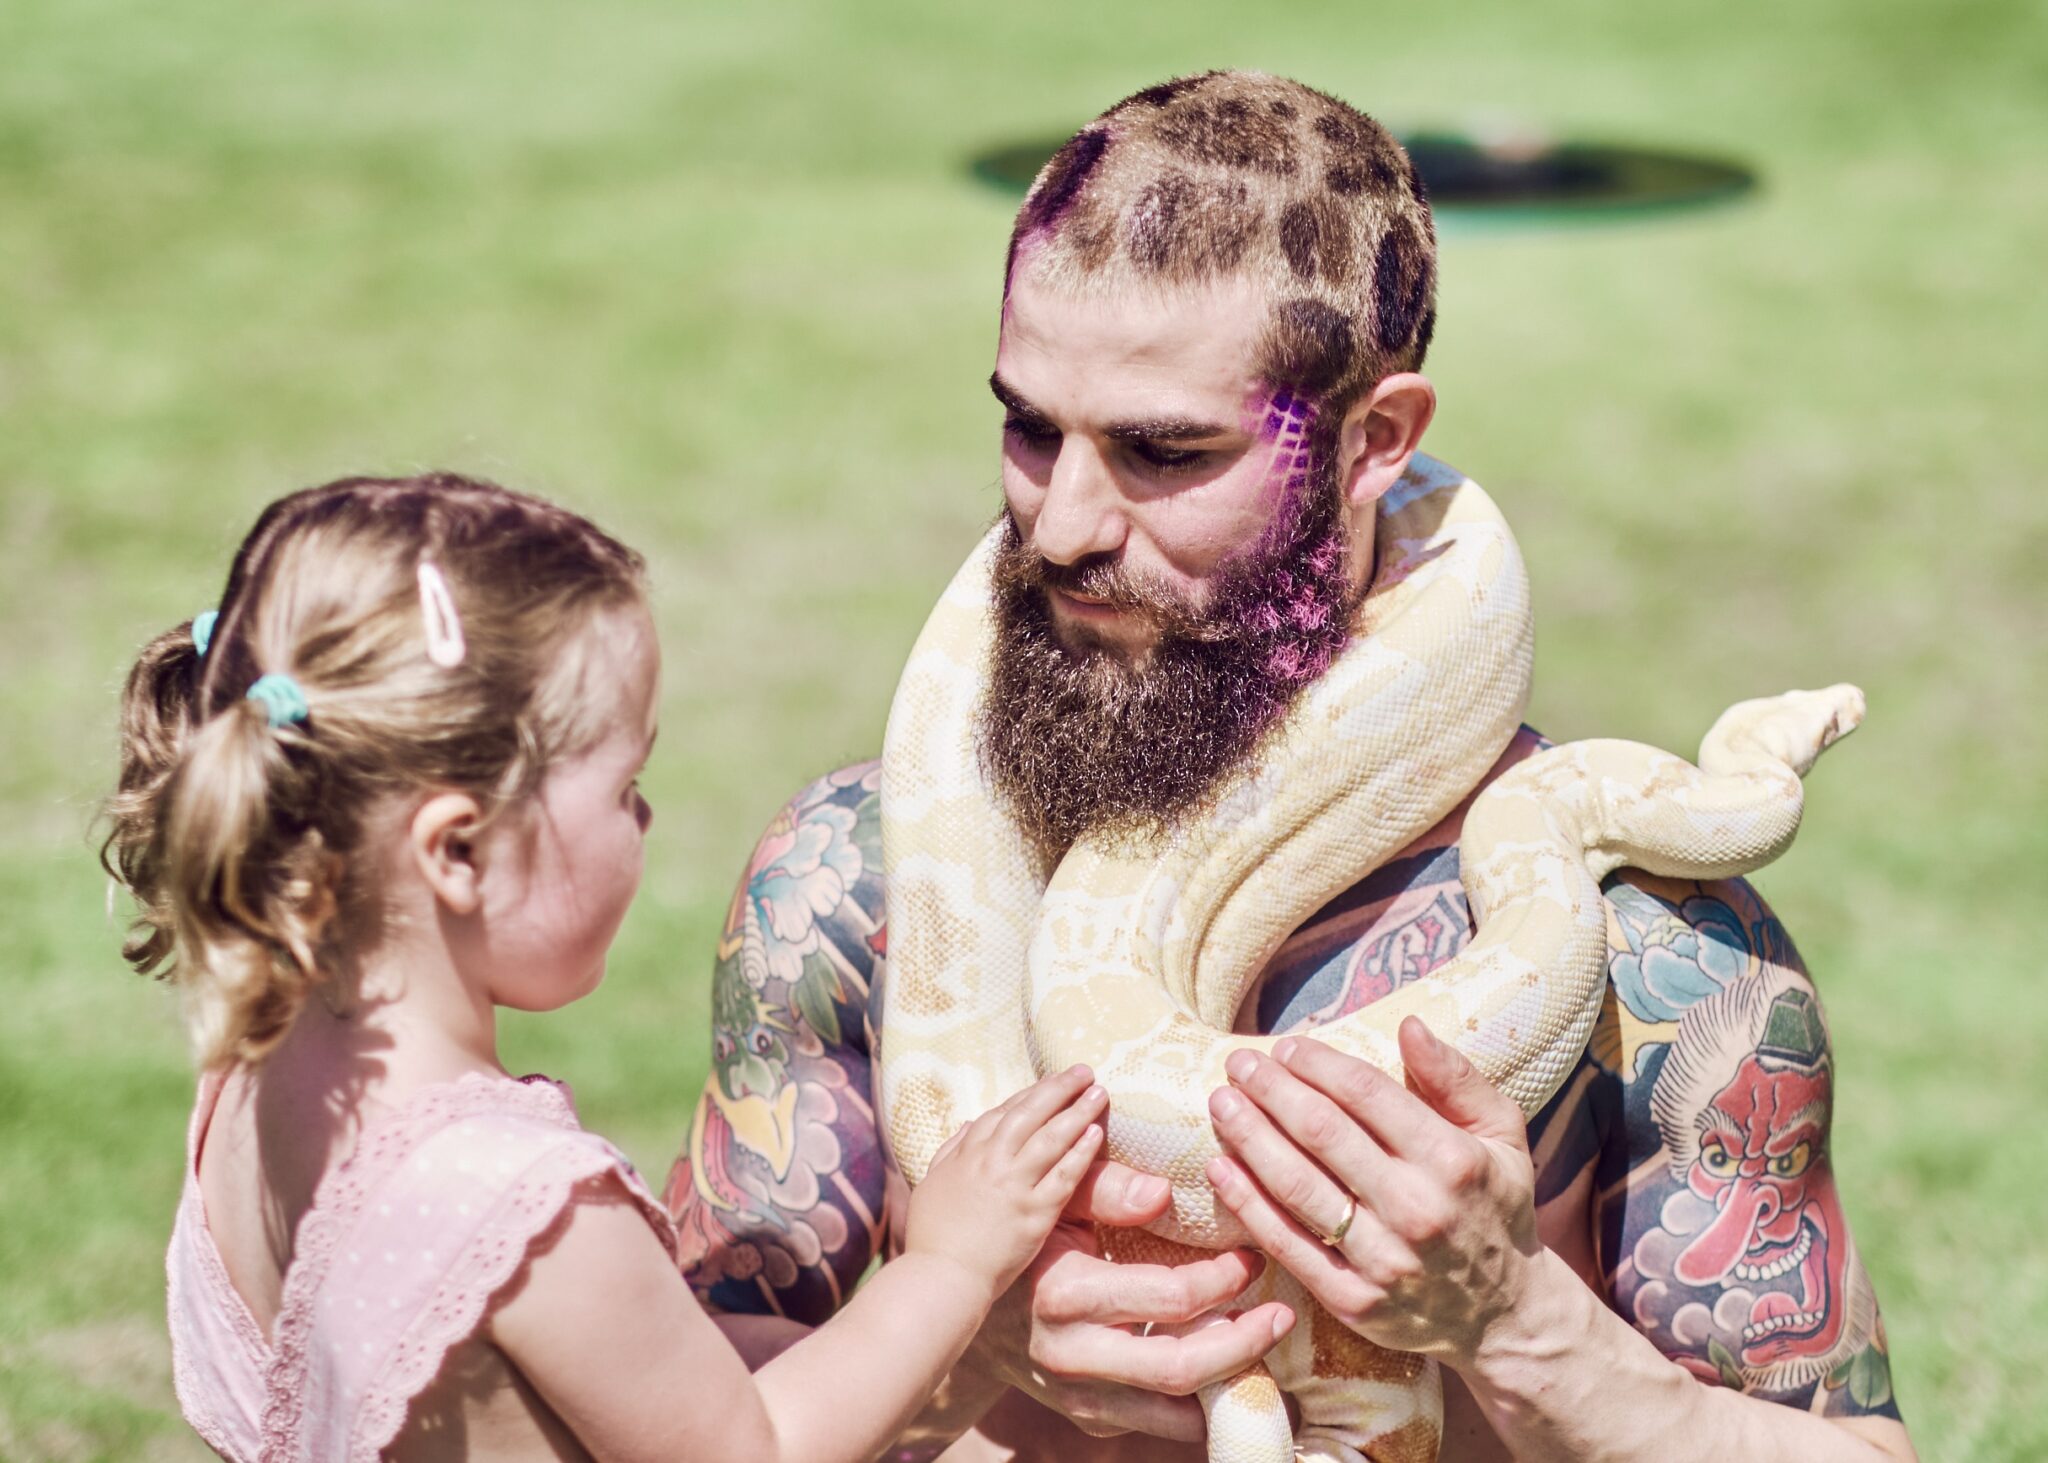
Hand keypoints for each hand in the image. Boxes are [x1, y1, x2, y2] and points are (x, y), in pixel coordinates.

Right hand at [905, 1065, 1106, 1296]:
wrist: (941, 1278)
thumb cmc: (932, 1238)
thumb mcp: (932, 1184)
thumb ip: (951, 1151)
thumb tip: (968, 1124)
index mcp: (966, 1155)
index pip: (1002, 1113)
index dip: (1030, 1094)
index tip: (1051, 1082)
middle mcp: (990, 1163)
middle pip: (1030, 1114)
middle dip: (1058, 1088)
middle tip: (1084, 1072)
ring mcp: (1013, 1186)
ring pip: (1050, 1138)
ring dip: (1077, 1111)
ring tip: (1098, 1093)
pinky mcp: (1034, 1213)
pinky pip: (1063, 1176)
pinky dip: (1080, 1152)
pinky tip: (1096, 1134)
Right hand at [958, 1162, 1294, 1441]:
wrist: (967, 1303)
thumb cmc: (1027, 1235)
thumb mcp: (1056, 1198)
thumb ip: (1105, 1186)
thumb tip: (1165, 1193)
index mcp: (1063, 1294)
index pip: (1168, 1298)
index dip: (1222, 1279)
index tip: (1251, 1256)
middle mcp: (1069, 1355)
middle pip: (1179, 1367)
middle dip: (1243, 1343)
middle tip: (1281, 1316)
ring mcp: (1078, 1395)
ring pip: (1173, 1409)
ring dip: (1230, 1383)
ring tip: (1266, 1350)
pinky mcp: (1088, 1418)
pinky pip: (1156, 1422)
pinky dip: (1198, 1404)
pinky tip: (1228, 1373)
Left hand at [1204, 1018, 1540, 1366]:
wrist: (1505, 1315)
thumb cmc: (1495, 1206)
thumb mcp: (1501, 1135)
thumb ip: (1457, 1078)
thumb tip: (1409, 1025)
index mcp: (1452, 1160)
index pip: (1367, 1094)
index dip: (1318, 1064)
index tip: (1286, 1047)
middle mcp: (1417, 1209)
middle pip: (1321, 1133)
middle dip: (1271, 1090)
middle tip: (1238, 1064)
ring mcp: (1384, 1260)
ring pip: (1296, 1185)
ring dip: (1249, 1137)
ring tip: (1221, 1103)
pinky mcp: (1354, 1301)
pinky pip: (1287, 1243)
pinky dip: (1247, 1203)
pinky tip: (1219, 1167)